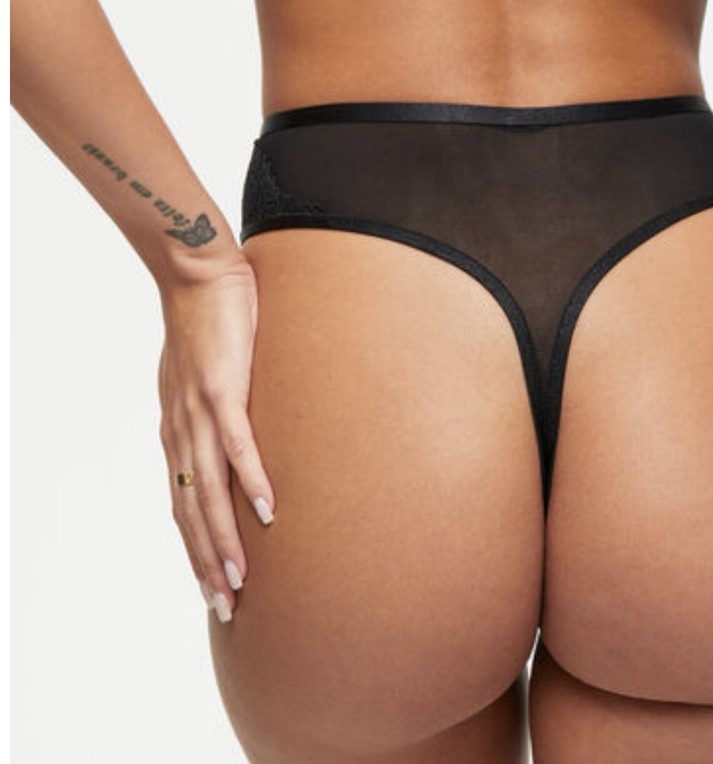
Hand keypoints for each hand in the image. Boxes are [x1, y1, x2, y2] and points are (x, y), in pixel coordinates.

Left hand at [156, 250, 274, 622]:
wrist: (196, 273)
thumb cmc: (207, 325)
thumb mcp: (205, 380)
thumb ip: (214, 414)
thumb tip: (237, 441)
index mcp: (177, 433)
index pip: (183, 505)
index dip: (195, 551)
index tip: (213, 588)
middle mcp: (181, 432)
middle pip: (191, 512)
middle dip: (206, 563)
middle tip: (226, 606)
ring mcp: (198, 413)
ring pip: (208, 490)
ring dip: (224, 538)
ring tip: (241, 578)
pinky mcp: (222, 389)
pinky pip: (238, 444)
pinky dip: (253, 480)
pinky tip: (269, 510)